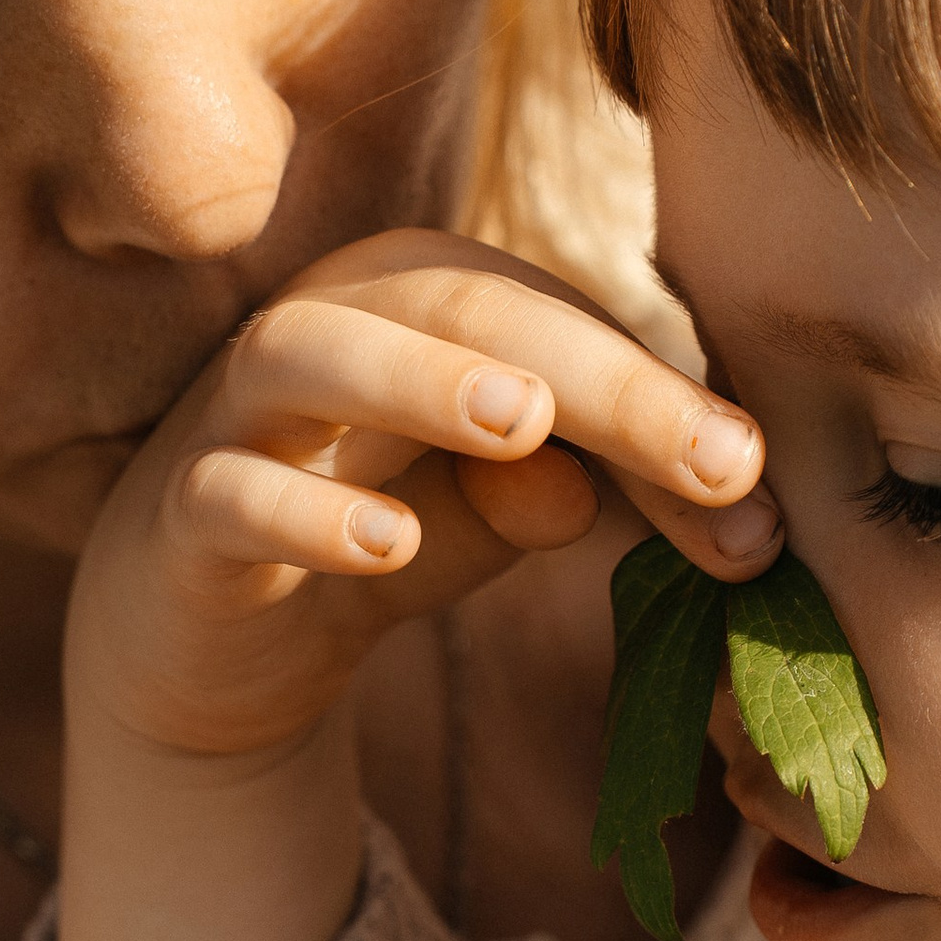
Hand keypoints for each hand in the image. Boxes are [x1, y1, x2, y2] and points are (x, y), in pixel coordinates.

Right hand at [55, 228, 778, 940]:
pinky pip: (231, 493)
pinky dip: (308, 513)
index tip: (761, 488)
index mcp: (427, 300)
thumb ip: (600, 488)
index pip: (563, 327)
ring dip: (422, 380)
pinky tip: (391, 548)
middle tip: (716, 461)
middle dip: (601, 383)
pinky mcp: (179, 511)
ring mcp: (239, 408)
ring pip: (312, 353)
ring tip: (527, 423)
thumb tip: (713, 494)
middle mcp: (331, 319)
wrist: (212, 640)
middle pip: (464, 310)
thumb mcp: (509, 514)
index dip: (666, 402)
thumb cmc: (384, 530)